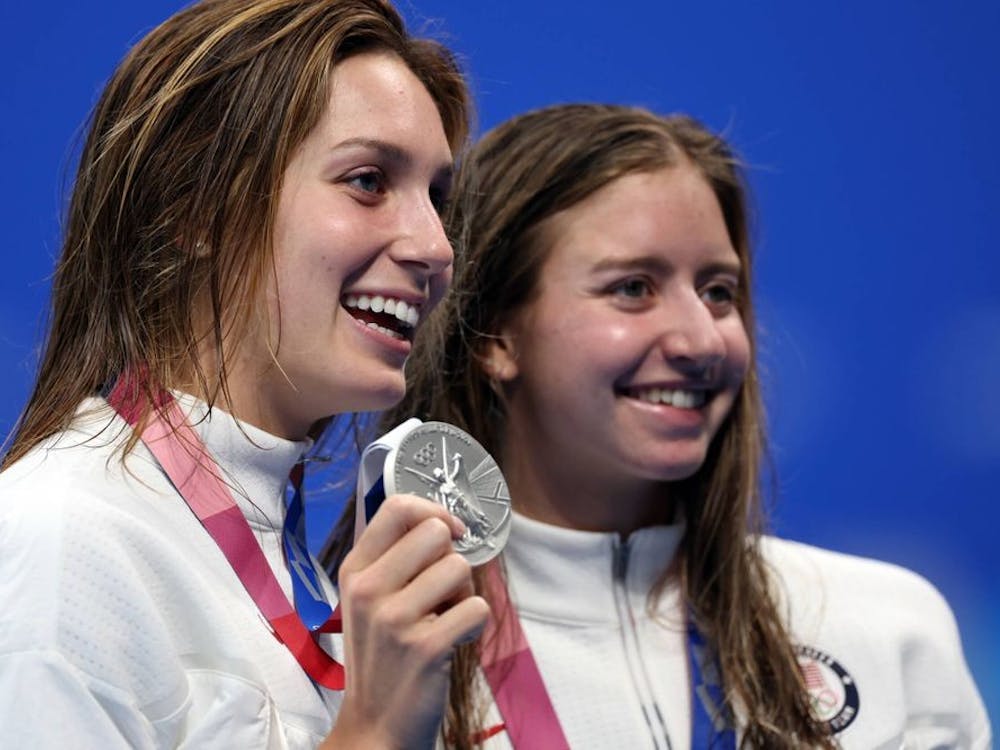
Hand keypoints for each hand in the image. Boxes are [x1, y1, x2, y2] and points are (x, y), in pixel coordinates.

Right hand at [321, 494, 488, 748]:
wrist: (375, 726)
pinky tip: (451, 643)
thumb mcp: (369, 600)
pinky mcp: (425, 646)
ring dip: (463, 593)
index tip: (449, 531)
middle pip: (436, 532)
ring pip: (461, 568)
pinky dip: (474, 625)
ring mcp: (394, 619)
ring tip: (442, 620)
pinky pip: (477, 607)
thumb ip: (396, 558)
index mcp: (355, 571)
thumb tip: (444, 523)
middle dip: (451, 558)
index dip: (434, 511)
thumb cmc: (382, 656)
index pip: (397, 507)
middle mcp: (368, 589)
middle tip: (440, 593)